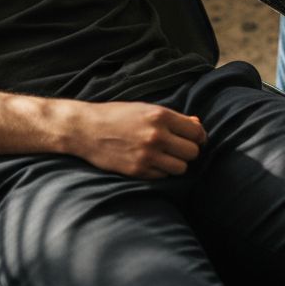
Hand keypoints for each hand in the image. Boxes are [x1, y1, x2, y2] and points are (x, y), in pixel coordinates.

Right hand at [71, 101, 206, 178]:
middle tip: (178, 148)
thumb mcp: (146, 109)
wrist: (86, 129)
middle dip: (188, 151)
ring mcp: (147, 155)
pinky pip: (163, 176)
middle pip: (192, 152)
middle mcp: (156, 136)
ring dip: (177, 163)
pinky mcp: (138, 171)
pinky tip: (151, 162)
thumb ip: (174, 119)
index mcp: (161, 116)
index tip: (194, 138)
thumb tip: (198, 125)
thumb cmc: (118, 116)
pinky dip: (161, 171)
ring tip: (165, 156)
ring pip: (182, 168)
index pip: (197, 132)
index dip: (198, 136)